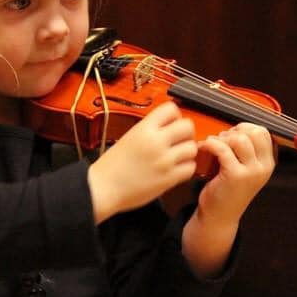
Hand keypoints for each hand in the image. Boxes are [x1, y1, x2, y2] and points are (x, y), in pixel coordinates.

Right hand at [88, 102, 196, 222]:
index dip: (175, 116)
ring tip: (177, 157)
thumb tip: (168, 127)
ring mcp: (164, 160)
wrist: (103, 187)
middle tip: (179, 141)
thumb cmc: (112, 165)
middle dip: (186, 133)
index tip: (172, 124)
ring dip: (187, 152)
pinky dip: (186, 168)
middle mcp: (156, 141)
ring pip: (192, 148)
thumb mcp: (129, 137)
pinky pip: (190, 168)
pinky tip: (176, 170)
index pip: (171, 109)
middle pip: (187, 126)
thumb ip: (149, 131)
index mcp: (144, 129)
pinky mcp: (168, 178)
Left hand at [195, 123, 274, 227]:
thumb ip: (245, 150)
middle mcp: (263, 167)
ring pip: (239, 139)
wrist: (219, 216)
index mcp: (267, 163)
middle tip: (221, 141)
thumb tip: (235, 127)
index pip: (263, 132)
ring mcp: (251, 172)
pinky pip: (222, 148)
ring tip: (213, 146)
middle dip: (234, 131)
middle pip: (253, 132)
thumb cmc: (227, 189)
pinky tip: (203, 147)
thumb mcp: (244, 169)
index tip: (231, 135)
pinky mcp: (235, 176)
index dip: (245, 128)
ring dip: (222, 138)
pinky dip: (209, 144)